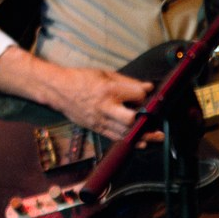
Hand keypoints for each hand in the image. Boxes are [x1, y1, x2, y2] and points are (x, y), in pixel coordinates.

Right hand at [0, 47, 164, 144]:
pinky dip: (129, 141)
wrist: (59, 90)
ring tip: (157, 137)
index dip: (146, 95)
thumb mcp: (107, 74)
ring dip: (143, 136)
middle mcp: (105, 107)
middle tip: (160, 123)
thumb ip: (129, 82)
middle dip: (147, 122)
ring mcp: (100, 120)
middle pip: (131, 119)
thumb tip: (148, 87)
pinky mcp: (95, 128)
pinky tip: (141, 143)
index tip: (150, 94)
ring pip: (124, 132)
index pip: (137, 96)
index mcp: (109, 90)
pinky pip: (114, 137)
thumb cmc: (83, 78)